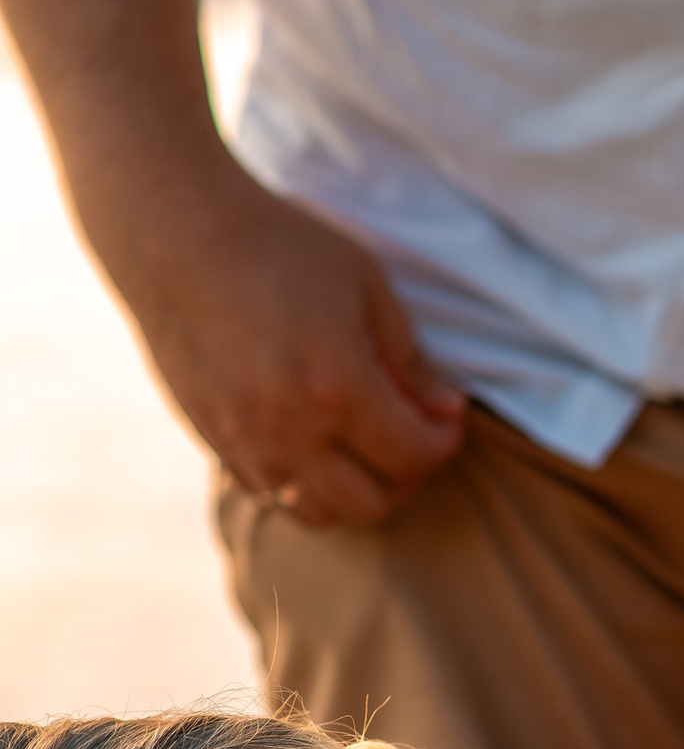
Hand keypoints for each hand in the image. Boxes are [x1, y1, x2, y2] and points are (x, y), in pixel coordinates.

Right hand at [99, 166, 465, 524]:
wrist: (173, 235)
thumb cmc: (279, 247)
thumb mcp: (366, 287)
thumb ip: (409, 360)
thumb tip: (445, 409)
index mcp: (338, 387)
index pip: (415, 456)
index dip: (443, 441)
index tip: (446, 412)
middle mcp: (290, 428)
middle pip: (374, 503)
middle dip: (408, 475)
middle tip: (410, 434)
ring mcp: (244, 441)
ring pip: (318, 513)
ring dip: (354, 491)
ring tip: (363, 446)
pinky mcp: (210, 439)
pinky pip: (269, 496)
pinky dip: (303, 485)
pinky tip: (314, 442)